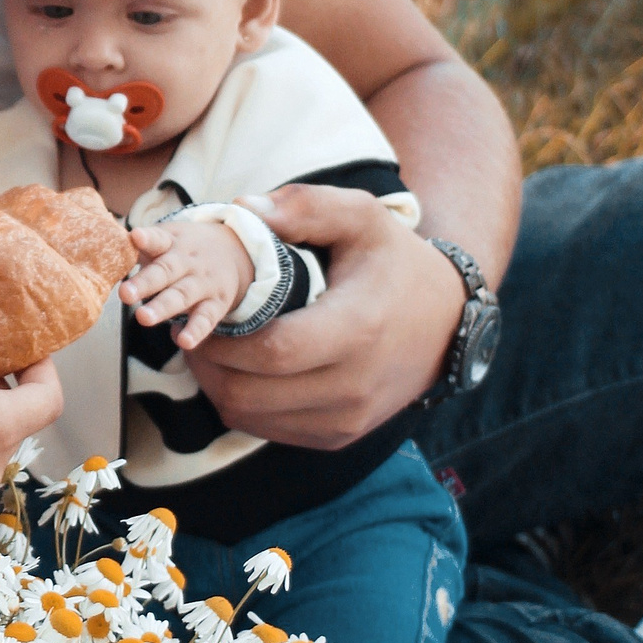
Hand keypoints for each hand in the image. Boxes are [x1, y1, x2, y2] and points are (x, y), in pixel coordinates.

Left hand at [120, 219, 255, 353]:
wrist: (234, 251)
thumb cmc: (183, 249)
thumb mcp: (167, 239)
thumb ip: (139, 248)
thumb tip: (100, 251)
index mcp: (172, 243)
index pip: (159, 239)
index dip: (147, 238)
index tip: (135, 236)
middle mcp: (188, 262)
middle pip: (166, 271)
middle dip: (145, 283)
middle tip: (124, 294)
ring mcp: (203, 283)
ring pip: (182, 295)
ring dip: (163, 308)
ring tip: (143, 318)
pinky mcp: (217, 304)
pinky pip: (206, 319)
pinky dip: (196, 331)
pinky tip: (183, 342)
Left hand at [183, 185, 466, 450]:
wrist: (447, 323)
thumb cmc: (395, 264)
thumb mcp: (363, 217)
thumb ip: (306, 206)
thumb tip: (244, 210)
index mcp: (357, 329)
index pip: (270, 351)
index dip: (221, 340)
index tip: (201, 318)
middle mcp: (353, 384)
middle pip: (248, 393)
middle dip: (208, 364)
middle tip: (195, 333)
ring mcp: (346, 419)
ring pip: (250, 418)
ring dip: (218, 386)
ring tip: (213, 351)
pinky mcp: (339, 436)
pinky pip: (268, 430)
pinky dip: (243, 404)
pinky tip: (242, 373)